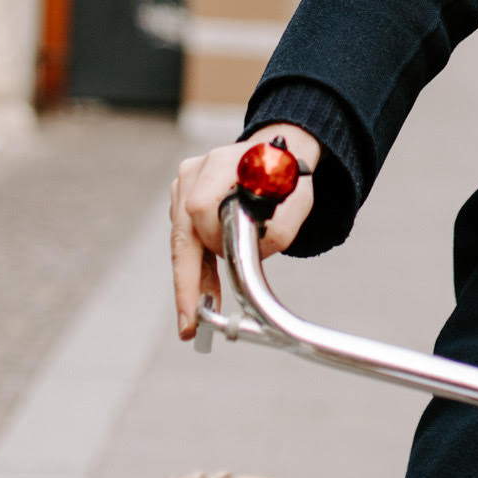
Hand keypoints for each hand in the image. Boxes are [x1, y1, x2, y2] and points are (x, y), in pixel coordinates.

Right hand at [170, 124, 319, 339]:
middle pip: (182, 232)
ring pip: (182, 240)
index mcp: (222, 163)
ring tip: (204, 313)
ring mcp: (184, 185)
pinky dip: (197, 268)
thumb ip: (279, 228)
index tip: (215, 276)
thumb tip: (256, 256)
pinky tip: (205, 294)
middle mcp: (196, 171)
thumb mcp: (295, 201)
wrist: (278, 156)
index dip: (210, 243)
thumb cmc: (286, 178)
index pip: (200, 207)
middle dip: (187, 280)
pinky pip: (186, 241)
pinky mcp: (182, 200)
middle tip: (190, 321)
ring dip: (194, 277)